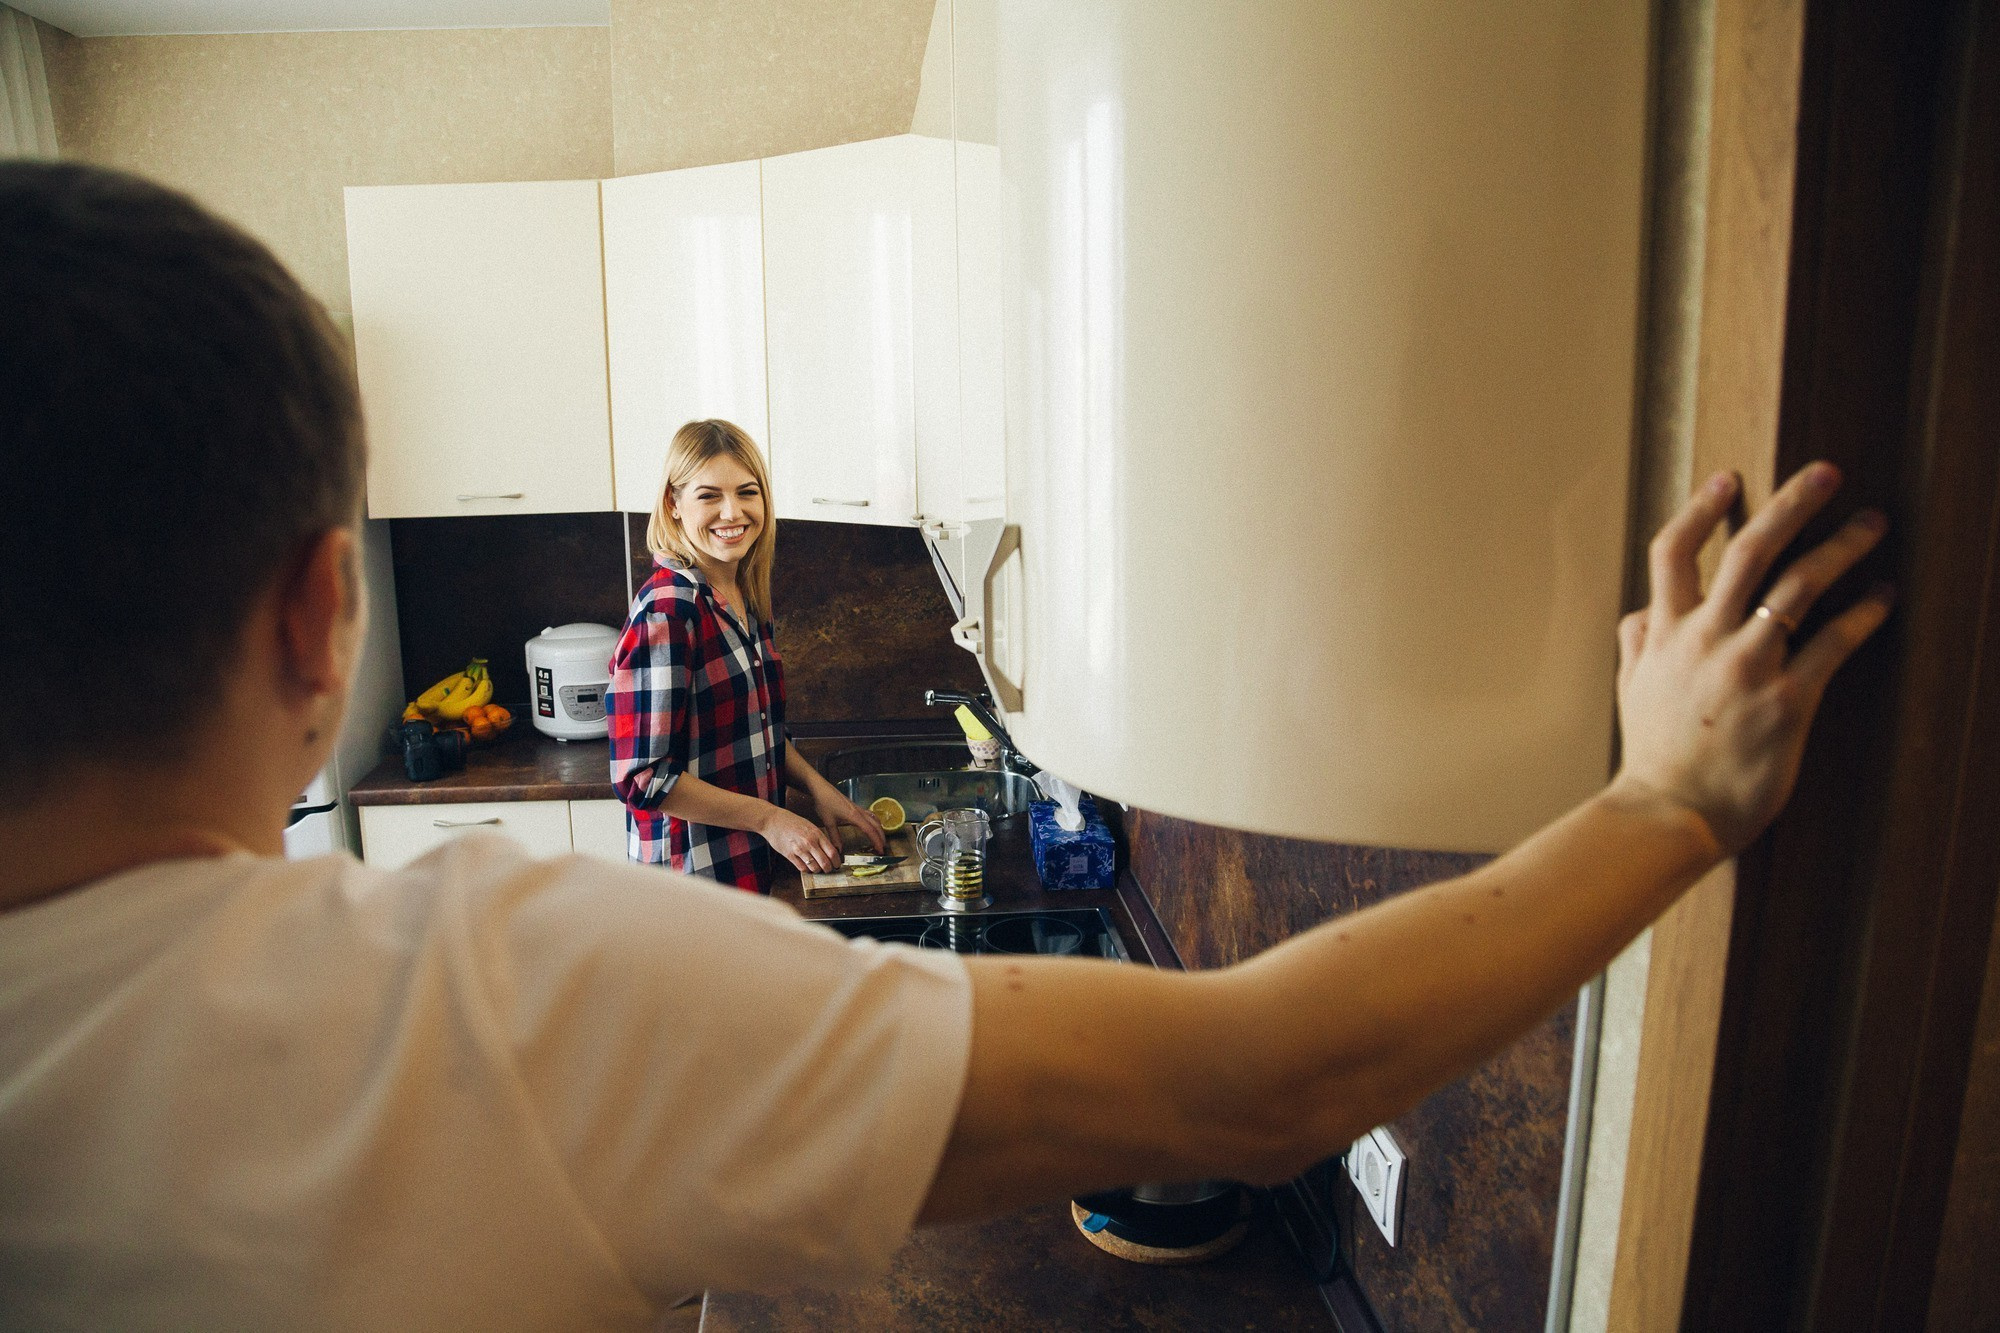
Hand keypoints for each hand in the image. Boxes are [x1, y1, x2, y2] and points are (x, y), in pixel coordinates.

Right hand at [759, 806, 842, 874]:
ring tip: (817, 868)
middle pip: (825, 863)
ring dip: (817, 870)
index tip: (837, 864)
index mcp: (817, 834)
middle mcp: (809, 843)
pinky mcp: (790, 855)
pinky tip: (806, 866)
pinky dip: (806, 870)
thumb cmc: (792, 822)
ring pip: (814, 868)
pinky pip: (802, 868)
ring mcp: (799, 849)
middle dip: (828, 869)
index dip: (837, 862)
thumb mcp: (810, 826)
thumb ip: (819, 837)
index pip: (832, 853)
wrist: (773, 820)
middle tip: (828, 869)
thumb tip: (830, 850)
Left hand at [809, 786, 885, 853]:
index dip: (877, 841)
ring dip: (879, 830)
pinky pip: (870, 815)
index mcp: (854, 816)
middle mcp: (859, 812)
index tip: (880, 850)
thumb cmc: (824, 803)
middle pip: (876, 825)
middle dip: (881, 837)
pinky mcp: (855, 806)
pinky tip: (872, 826)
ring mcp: (858, 808)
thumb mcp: (828, 822)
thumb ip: (835, 837)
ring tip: (880, 839)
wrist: (821, 788)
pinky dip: (875, 822)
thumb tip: (839, 851)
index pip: (870, 830)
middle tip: (883, 848)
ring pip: (874, 819)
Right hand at [1612, 462, 1893, 854]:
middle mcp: (1704, 639)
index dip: (1701, 510)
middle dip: (1790, 504)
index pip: (1673, 554)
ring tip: (1872, 523)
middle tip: (1827, 472)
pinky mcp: (1787, 700)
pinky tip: (1885, 597)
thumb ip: (1638, 644)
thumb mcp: (1631, 691)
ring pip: (1797, 586)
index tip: (1729, 479)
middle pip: (1748, 552)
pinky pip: (1833, 644)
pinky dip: (1863, 614)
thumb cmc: (1654, 756)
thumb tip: (1639, 613)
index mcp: (1664, 634)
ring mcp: (1747, 667)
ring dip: (1841, 547)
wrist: (1671, 813)